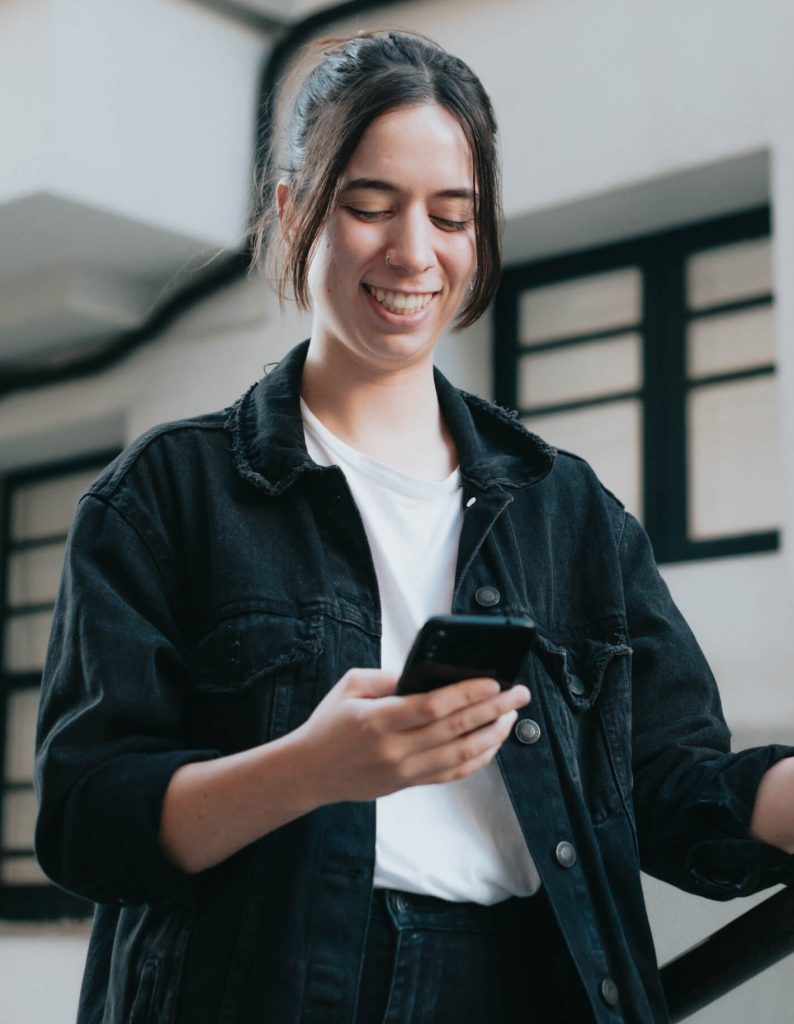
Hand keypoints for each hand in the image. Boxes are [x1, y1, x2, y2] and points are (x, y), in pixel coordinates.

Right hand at [294, 669, 531, 805]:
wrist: (308, 772)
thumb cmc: (328, 724)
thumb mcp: (350, 686)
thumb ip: (388, 678)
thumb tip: (428, 673)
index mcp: (377, 721)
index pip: (432, 707)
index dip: (467, 694)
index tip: (493, 681)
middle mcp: (394, 750)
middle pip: (455, 730)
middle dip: (493, 710)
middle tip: (518, 694)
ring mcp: (403, 772)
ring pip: (460, 755)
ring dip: (492, 735)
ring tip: (512, 716)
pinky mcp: (408, 784)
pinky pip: (452, 774)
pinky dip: (478, 758)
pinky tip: (492, 742)